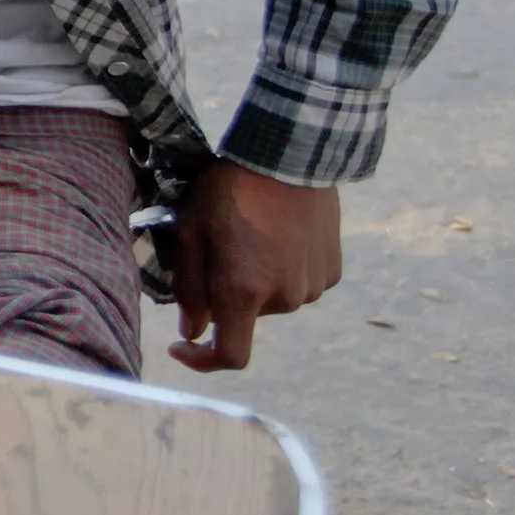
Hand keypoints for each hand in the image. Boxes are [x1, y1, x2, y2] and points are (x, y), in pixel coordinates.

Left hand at [168, 162, 340, 371]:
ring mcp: (313, 286)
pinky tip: (279, 232)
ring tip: (252, 232)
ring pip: (272, 298)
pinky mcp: (332, 271)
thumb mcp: (191, 231)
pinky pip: (299, 282)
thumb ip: (188, 288)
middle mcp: (283, 298)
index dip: (202, 360)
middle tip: (218, 247)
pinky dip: (284, 269)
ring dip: (257, 279)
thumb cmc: (230, 189)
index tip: (182, 345)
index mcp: (243, 292)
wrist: (291, 154)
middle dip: (226, 293)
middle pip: (245, 315)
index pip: (230, 355)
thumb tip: (192, 331)